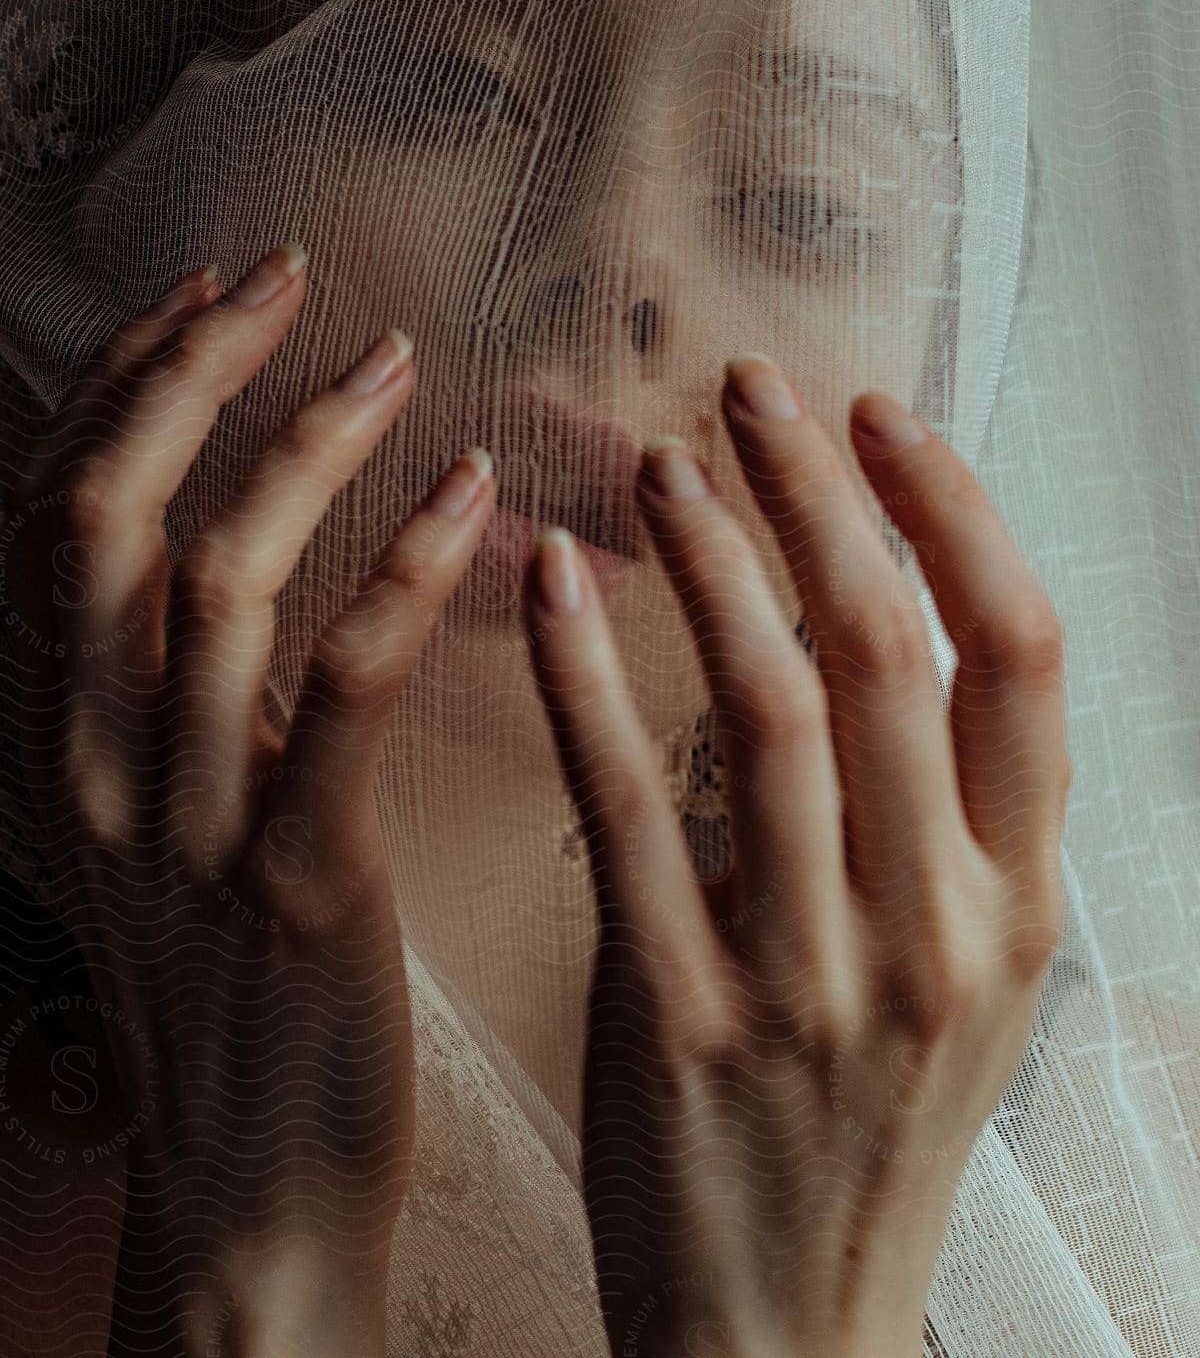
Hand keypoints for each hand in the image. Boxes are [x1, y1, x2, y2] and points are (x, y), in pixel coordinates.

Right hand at [1, 244, 496, 1357]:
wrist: (254, 1186)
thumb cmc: (241, 981)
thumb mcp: (169, 819)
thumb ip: (181, 691)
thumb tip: (228, 550)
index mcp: (60, 738)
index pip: (51, 514)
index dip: (120, 386)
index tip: (208, 295)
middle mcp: (95, 764)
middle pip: (102, 515)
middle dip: (187, 374)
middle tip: (287, 280)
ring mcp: (187, 823)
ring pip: (215, 578)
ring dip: (306, 447)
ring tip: (395, 364)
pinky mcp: (296, 878)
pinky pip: (341, 688)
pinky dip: (401, 571)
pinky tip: (470, 498)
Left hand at [522, 354, 1069, 1357]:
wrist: (783, 1337)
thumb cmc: (867, 1135)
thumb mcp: (962, 983)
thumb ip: (946, 823)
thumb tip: (879, 624)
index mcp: (1020, 906)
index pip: (1025, 657)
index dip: (955, 514)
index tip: (882, 420)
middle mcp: (935, 932)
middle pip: (892, 653)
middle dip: (821, 494)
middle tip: (752, 390)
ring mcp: (810, 980)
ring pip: (771, 714)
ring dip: (713, 563)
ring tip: (660, 465)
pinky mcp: (676, 1017)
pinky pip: (630, 810)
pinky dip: (593, 679)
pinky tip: (557, 587)